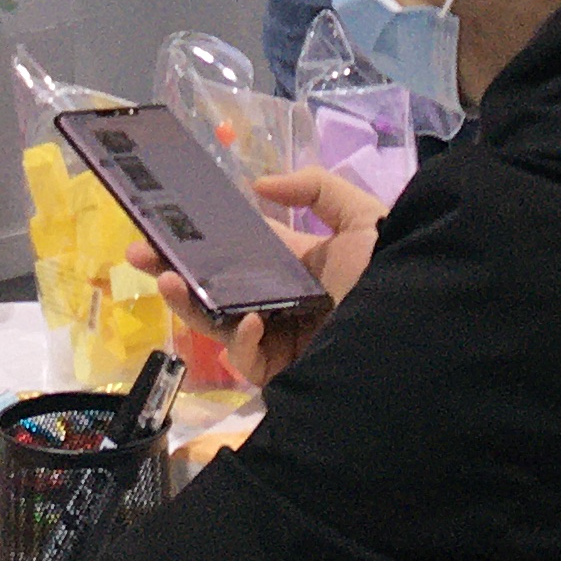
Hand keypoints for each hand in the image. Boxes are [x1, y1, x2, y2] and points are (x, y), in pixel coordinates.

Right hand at [136, 165, 385, 388]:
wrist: (421, 326)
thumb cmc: (391, 269)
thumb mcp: (362, 216)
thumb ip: (314, 188)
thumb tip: (257, 186)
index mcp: (300, 268)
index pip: (241, 252)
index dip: (205, 239)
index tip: (166, 224)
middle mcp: (285, 304)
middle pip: (220, 289)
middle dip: (177, 270)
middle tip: (139, 253)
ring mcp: (283, 341)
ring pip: (222, 324)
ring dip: (190, 302)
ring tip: (164, 279)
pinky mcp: (286, 375)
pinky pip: (249, 360)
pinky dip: (241, 341)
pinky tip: (247, 323)